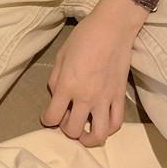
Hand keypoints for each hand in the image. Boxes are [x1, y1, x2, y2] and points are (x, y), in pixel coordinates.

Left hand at [40, 0, 140, 145]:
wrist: (112, 29)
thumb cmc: (83, 37)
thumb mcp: (61, 55)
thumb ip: (56, 79)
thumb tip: (56, 95)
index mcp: (68, 85)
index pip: (53, 116)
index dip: (47, 120)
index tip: (48, 116)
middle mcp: (85, 97)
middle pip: (73, 130)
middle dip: (66, 129)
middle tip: (66, 120)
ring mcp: (105, 100)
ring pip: (98, 134)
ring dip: (88, 138)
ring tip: (84, 132)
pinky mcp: (120, 97)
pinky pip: (116, 123)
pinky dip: (108, 129)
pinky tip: (101, 124)